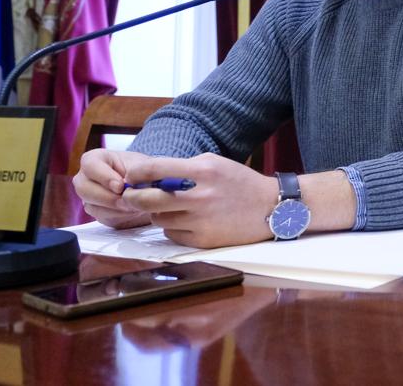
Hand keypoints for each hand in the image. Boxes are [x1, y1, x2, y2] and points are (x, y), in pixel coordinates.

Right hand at [72, 148, 153, 228]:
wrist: (149, 186)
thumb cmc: (143, 170)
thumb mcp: (143, 165)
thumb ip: (137, 172)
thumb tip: (131, 184)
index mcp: (94, 159)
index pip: (90, 165)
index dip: (104, 177)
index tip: (120, 186)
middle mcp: (85, 177)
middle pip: (84, 189)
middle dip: (108, 197)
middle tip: (127, 200)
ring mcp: (88, 196)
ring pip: (91, 206)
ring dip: (114, 209)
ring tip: (134, 206)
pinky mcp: (96, 211)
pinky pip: (101, 217)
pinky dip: (118, 216)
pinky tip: (131, 211)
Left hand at [121, 152, 278, 247]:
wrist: (271, 208)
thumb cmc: (240, 182)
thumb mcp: (215, 163)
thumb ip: (184, 166)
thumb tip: (150, 174)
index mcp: (203, 172)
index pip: (155, 169)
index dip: (136, 174)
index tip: (131, 177)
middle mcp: (200, 196)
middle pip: (148, 200)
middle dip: (134, 197)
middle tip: (131, 196)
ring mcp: (201, 221)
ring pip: (158, 219)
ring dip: (157, 214)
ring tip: (169, 208)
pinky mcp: (204, 240)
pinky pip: (172, 235)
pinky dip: (173, 228)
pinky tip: (186, 221)